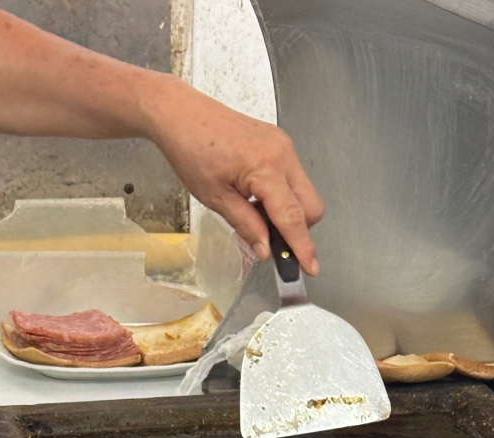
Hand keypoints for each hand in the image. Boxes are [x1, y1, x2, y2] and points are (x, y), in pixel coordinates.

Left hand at [147, 77, 324, 274]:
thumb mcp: (215, 198)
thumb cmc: (191, 148)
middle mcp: (282, 154)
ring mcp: (283, 146)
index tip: (310, 267)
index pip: (293, 217)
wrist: (182, 114)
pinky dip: (283, 196)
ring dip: (289, 213)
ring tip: (256, 214)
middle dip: (299, 230)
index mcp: (265, 168)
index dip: (303, 246)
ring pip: (305, 193)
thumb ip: (246, 226)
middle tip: (271, 241)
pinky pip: (294, 178)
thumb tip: (265, 249)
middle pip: (311, 207)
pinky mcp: (279, 143)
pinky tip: (258, 198)